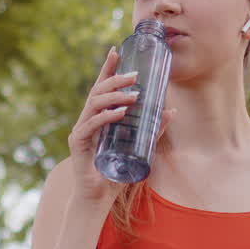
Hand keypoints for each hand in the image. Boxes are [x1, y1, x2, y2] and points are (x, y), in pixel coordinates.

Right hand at [66, 46, 175, 205]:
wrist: (98, 198)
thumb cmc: (116, 173)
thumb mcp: (139, 148)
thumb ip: (152, 130)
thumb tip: (171, 111)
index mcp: (99, 117)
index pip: (102, 87)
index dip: (108, 68)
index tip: (116, 50)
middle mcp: (87, 120)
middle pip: (98, 91)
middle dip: (115, 79)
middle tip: (135, 76)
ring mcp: (81, 131)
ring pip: (94, 104)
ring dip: (114, 97)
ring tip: (134, 95)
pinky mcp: (77, 144)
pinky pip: (91, 125)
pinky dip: (106, 117)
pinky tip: (120, 113)